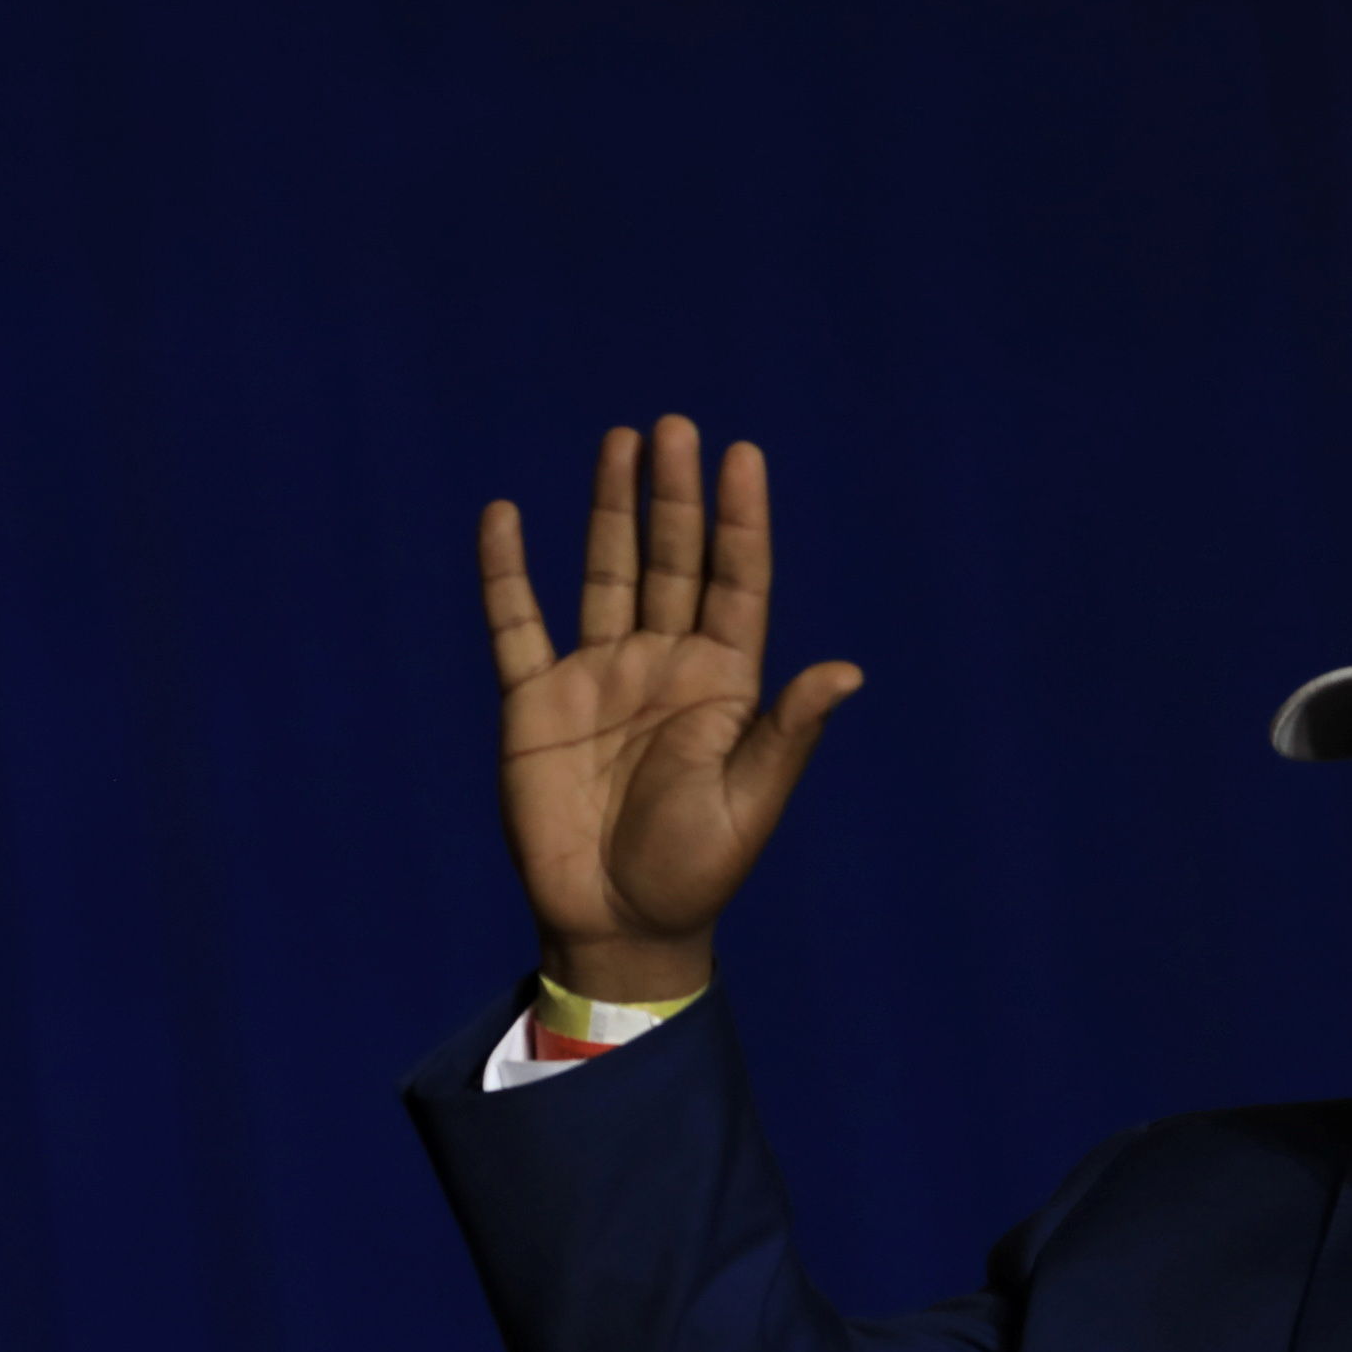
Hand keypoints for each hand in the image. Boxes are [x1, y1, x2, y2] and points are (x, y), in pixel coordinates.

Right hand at [479, 418, 863, 1003]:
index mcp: (722, 684)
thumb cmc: (696, 871)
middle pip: (670, 560)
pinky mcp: (535, 703)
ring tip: (622, 442)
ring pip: (604, 573)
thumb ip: (787, 732)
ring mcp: (598, 678)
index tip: (742, 455)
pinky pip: (517, 624)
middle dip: (674, 496)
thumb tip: (847, 670)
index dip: (739, 520)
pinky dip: (506, 572)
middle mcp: (663, 665)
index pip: (736, 581)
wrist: (615, 923)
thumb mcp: (750, 802)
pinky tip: (504, 516)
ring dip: (612, 510)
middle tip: (675, 428)